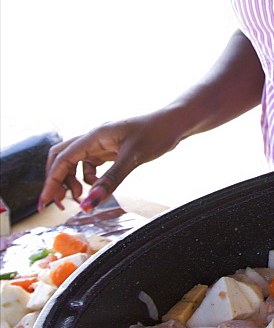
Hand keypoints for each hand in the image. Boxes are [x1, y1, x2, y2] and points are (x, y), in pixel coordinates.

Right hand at [38, 110, 184, 211]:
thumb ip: (110, 181)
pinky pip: (89, 164)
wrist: (174, 123)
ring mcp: (101, 143)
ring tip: (81, 198)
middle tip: (59, 203)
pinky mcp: (110, 149)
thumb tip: (89, 203)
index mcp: (95, 136)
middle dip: (56, 181)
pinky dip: (88, 178)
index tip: (45, 203)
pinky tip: (97, 187)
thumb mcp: (133, 158)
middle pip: (62, 158)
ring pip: (75, 162)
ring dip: (72, 181)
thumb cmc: (156, 133)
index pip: (63, 159)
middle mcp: (94, 138)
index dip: (51, 182)